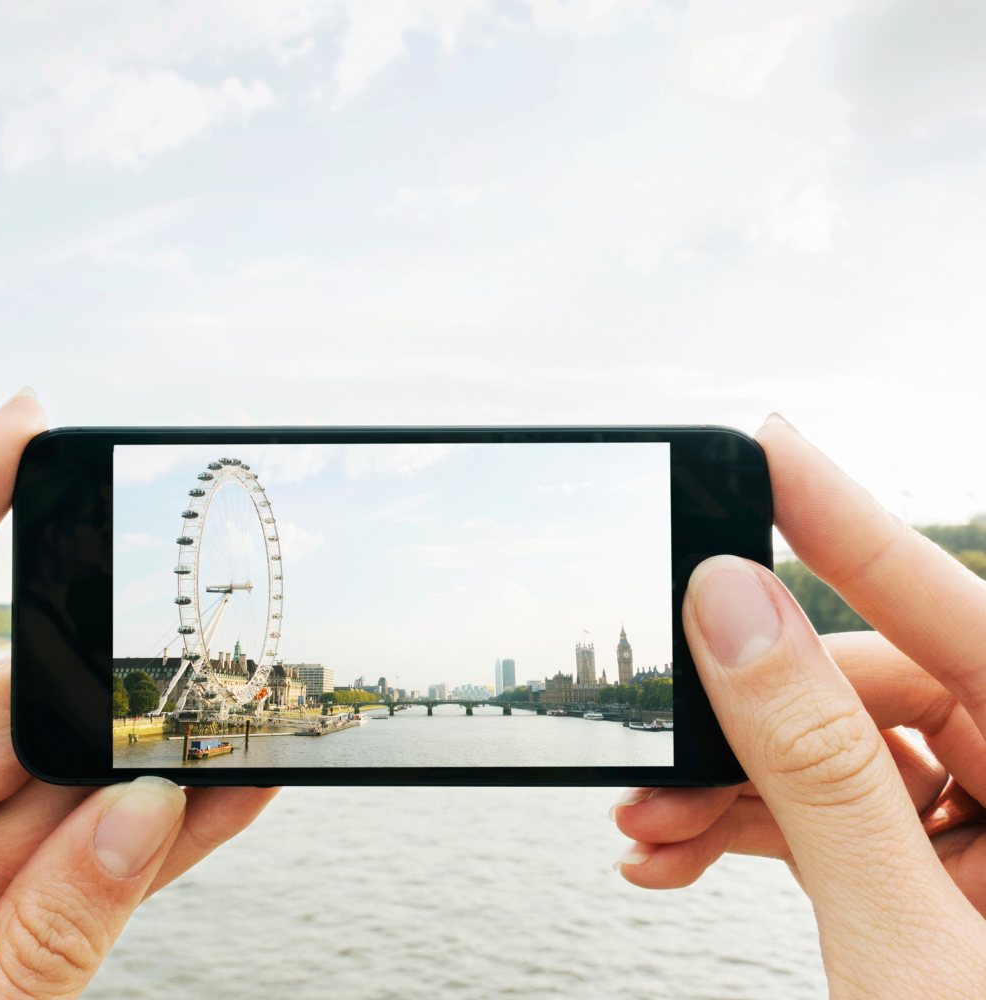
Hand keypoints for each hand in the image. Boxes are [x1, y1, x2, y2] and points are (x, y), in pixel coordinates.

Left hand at [0, 392, 275, 999]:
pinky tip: (223, 791)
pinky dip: (155, 837)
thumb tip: (137, 816)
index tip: (14, 442)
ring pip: (54, 800)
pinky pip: (87, 872)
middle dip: (81, 698)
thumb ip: (36, 950)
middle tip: (177, 663)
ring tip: (232, 724)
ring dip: (143, 768)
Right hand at [611, 416, 985, 994]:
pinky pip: (845, 819)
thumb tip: (731, 613)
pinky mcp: (950, 881)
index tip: (763, 448)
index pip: (964, 616)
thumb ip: (818, 769)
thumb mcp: (907, 945)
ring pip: (846, 760)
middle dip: (743, 723)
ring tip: (643, 830)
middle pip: (883, 693)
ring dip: (730, 787)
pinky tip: (679, 855)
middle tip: (651, 755)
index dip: (854, 526)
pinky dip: (755, 833)